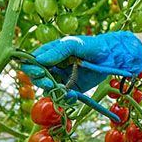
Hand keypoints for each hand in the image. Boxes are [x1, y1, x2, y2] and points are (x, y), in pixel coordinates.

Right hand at [20, 31, 141, 120]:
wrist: (112, 56)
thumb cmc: (92, 46)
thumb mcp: (73, 44)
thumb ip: (57, 51)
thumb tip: (39, 60)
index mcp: (49, 53)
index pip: (31, 61)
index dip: (30, 68)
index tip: (39, 72)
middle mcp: (53, 66)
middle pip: (36, 77)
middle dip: (40, 81)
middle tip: (49, 83)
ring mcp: (62, 78)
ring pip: (48, 88)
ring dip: (52, 91)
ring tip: (63, 89)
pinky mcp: (72, 88)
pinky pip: (62, 96)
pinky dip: (64, 98)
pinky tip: (72, 95)